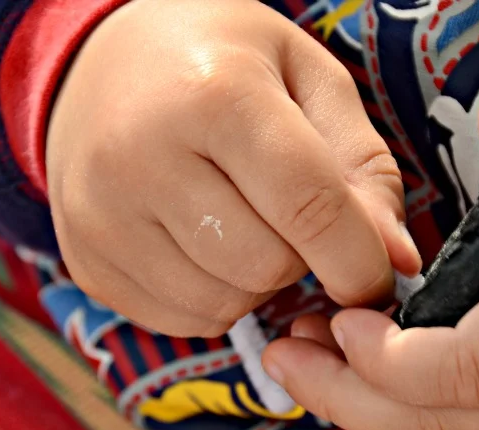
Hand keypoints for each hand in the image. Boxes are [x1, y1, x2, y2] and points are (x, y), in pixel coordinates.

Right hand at [46, 0, 419, 336]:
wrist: (96, 67)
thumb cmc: (215, 62)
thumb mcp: (303, 76)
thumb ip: (359, 166)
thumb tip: (394, 261)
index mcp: (213, 94)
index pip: (308, 205)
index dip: (359, 258)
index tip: (376, 276)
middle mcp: (141, 158)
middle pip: (265, 266)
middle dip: (299, 258)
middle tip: (286, 218)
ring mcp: (101, 216)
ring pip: (222, 303)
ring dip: (253, 281)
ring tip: (239, 224)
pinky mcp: (85, 260)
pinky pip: (179, 318)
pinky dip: (210, 297)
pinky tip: (200, 247)